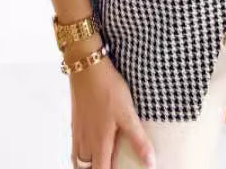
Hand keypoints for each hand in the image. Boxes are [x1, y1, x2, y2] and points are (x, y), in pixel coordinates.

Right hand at [68, 40, 154, 168]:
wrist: (87, 67)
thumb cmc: (108, 89)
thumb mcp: (128, 114)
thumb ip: (138, 140)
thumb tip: (150, 163)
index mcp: (99, 144)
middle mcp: (85, 141)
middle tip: (107, 166)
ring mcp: (78, 131)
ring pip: (78, 159)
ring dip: (86, 166)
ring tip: (98, 163)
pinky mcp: (75, 120)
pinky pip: (75, 146)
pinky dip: (80, 154)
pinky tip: (89, 145)